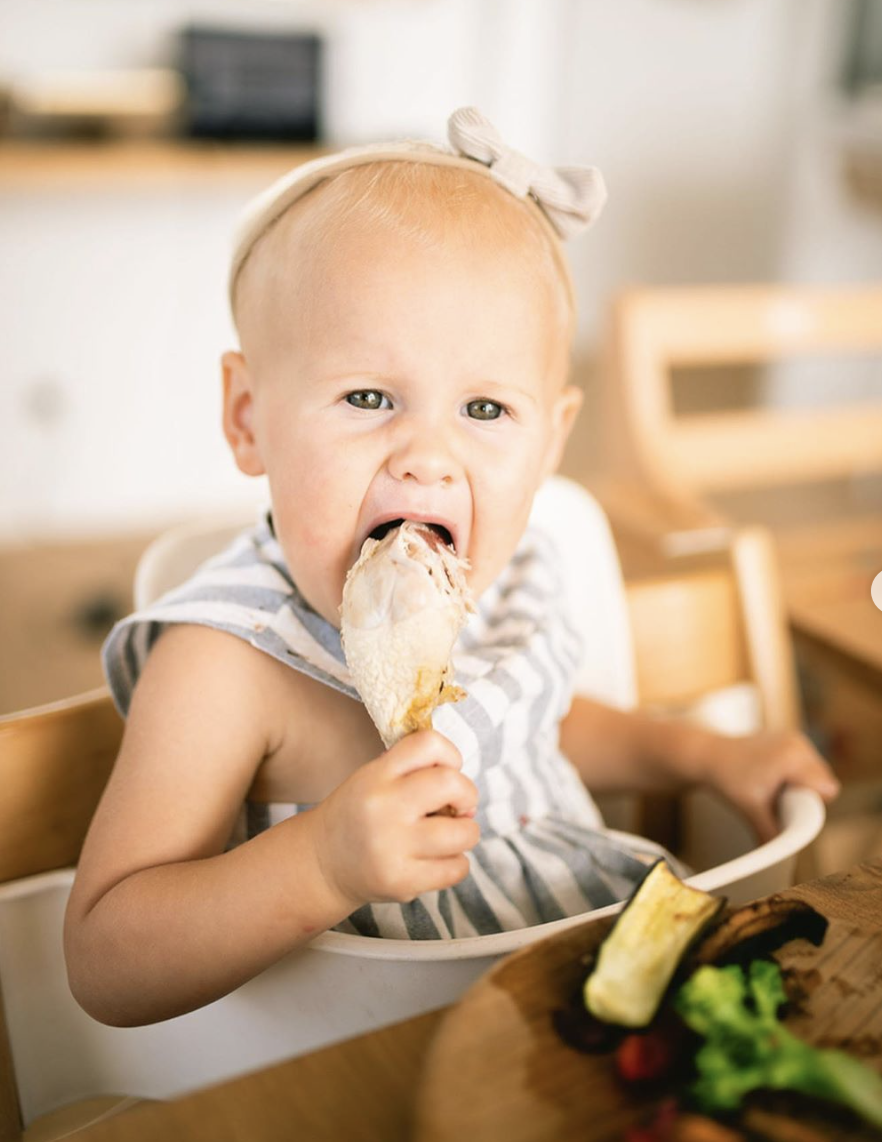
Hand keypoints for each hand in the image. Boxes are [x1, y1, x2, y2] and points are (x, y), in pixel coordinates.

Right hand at [312, 730, 479, 910]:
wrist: (321, 864)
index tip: (448, 772)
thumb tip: (463, 790)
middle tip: (460, 807)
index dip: (451, 755)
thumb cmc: (359, 815)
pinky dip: (457, 864)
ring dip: (467, 833)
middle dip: (467, 795)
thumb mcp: (372, 779)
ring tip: (451, 836)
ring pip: (463, 833)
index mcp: (376, 774)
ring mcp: (392, 846)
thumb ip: (412, 771)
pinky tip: (438, 860)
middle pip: (452, 784)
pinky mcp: (400, 881)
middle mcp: (383, 806)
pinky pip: (456, 869)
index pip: (428, 744)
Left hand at [701, 728, 839, 841]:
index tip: (793, 810)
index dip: (814, 804)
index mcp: (793, 758)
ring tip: (776, 789)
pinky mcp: (789, 739)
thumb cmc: (728, 779)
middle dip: (809, 796)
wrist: (708, 754)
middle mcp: (798, 744)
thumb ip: (770, 833)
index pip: (826, 789)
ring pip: (817, 771)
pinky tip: (774, 779)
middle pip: (824, 780)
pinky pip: (806, 763)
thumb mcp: (750, 809)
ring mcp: (794, 739)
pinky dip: (796, 774)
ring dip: (803, 784)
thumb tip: (782, 862)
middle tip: (782, 802)